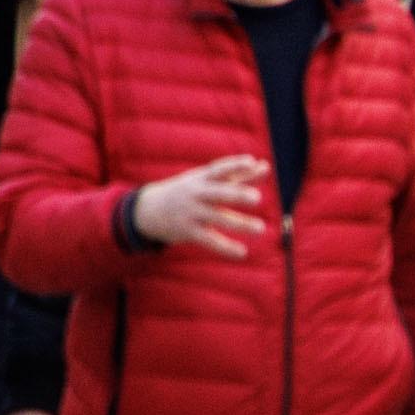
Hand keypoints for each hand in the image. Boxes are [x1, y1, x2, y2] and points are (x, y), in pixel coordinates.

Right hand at [135, 154, 271, 256]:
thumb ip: (238, 175)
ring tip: (260, 228)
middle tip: (257, 198)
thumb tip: (265, 165)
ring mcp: (191, 212)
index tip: (250, 162)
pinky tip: (242, 252)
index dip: (234, 165)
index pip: (218, 169)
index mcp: (202, 179)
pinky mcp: (188, 231)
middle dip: (236, 195)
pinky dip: (225, 247)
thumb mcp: (208, 180)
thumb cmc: (190, 192)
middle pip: (217, 193)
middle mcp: (196, 194)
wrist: (148, 209)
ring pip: (217, 218)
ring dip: (239, 224)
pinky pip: (208, 240)